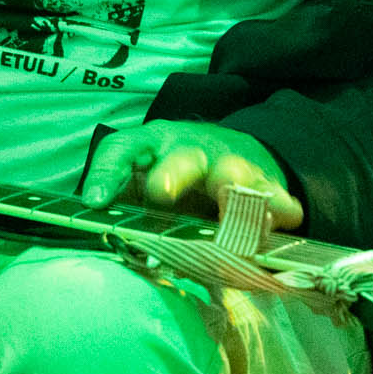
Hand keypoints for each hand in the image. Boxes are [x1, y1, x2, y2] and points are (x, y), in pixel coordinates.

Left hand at [79, 121, 304, 231]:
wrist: (229, 151)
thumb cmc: (171, 171)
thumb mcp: (138, 178)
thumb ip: (118, 200)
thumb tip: (90, 227)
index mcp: (151, 146)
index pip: (121, 149)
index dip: (106, 172)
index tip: (93, 201)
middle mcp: (190, 151)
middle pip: (180, 159)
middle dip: (171, 174)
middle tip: (160, 193)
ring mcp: (231, 165)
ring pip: (233, 172)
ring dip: (231, 190)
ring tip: (232, 208)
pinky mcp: (265, 183)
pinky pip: (275, 195)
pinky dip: (279, 206)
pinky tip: (282, 218)